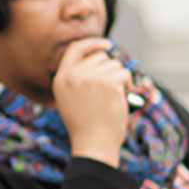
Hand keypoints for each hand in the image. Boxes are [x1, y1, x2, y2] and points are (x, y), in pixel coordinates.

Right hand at [51, 37, 132, 166]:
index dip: (92, 43)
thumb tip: (99, 55)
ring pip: (114, 65)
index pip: (75, 49)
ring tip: (111, 99)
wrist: (93, 144)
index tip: (107, 45)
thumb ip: (78, 78)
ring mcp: (89, 78)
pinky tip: (121, 99)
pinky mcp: (107, 83)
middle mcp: (73, 75)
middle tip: (109, 92)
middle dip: (110, 71)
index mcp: (61, 79)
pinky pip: (124, 73)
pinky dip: (127, 85)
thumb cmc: (86, 126)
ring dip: (119, 79)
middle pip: (100, 56)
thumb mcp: (71, 99)